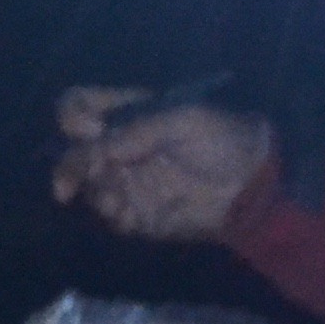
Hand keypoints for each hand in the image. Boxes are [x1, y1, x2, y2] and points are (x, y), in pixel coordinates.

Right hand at [51, 87, 275, 241]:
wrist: (251, 184)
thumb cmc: (223, 139)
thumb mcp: (184, 120)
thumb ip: (139, 130)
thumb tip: (98, 148)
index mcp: (128, 114)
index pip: (79, 106)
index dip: (73, 115)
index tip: (89, 128)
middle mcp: (119, 147)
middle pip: (72, 151)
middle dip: (74, 164)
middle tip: (92, 171)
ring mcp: (126, 181)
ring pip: (87, 187)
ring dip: (95, 191)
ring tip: (119, 197)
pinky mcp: (137, 214)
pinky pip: (110, 217)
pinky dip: (113, 215)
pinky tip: (130, 213)